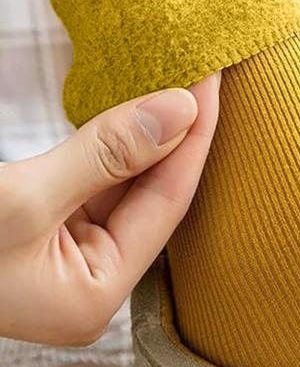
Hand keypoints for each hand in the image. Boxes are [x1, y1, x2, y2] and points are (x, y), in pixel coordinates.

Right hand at [0, 73, 219, 345]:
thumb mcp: (21, 198)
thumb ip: (106, 155)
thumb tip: (181, 110)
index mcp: (94, 293)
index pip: (168, 201)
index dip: (194, 137)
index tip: (211, 83)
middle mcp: (92, 275)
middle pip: (155, 190)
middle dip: (179, 131)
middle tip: (202, 74)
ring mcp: (73, 250)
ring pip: (130, 180)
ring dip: (152, 132)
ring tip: (180, 82)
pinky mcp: (52, 222)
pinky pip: (102, 176)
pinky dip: (119, 141)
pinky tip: (138, 109)